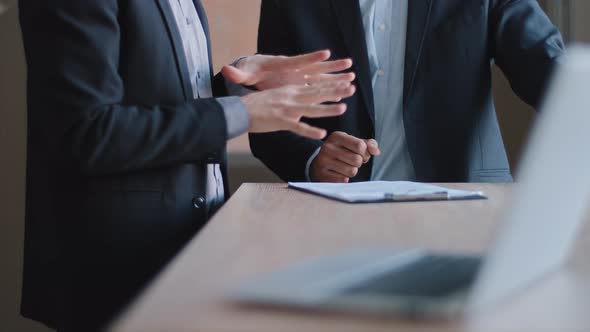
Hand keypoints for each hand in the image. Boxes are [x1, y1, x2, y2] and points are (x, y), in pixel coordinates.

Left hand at [222, 50, 354, 90]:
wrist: (254, 71)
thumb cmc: (251, 72)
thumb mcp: (244, 73)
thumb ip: (238, 73)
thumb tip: (226, 69)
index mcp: (283, 65)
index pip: (299, 60)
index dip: (312, 58)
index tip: (326, 53)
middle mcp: (295, 70)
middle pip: (316, 69)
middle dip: (332, 68)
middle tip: (349, 65)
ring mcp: (300, 77)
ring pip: (320, 78)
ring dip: (336, 78)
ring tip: (352, 77)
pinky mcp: (300, 84)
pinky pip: (317, 88)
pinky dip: (328, 90)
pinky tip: (341, 93)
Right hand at [241, 81, 355, 139]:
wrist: (239, 110)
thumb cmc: (257, 105)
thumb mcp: (277, 96)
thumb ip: (292, 97)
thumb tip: (304, 99)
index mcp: (290, 90)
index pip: (314, 86)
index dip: (330, 84)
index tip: (345, 82)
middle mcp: (291, 97)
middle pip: (317, 93)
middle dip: (335, 91)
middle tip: (351, 88)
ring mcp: (286, 109)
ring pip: (311, 108)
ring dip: (327, 109)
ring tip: (343, 108)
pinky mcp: (280, 121)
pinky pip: (298, 127)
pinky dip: (310, 131)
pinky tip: (321, 134)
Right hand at [311, 131, 380, 182]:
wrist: (320, 163)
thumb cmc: (342, 151)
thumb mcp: (353, 143)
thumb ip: (368, 144)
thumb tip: (376, 151)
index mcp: (337, 136)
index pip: (360, 145)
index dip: (365, 153)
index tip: (360, 154)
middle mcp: (328, 147)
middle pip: (357, 160)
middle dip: (359, 163)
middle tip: (352, 162)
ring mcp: (323, 161)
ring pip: (352, 171)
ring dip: (352, 171)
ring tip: (345, 167)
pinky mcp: (322, 174)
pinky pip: (344, 180)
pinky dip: (345, 178)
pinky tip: (338, 173)